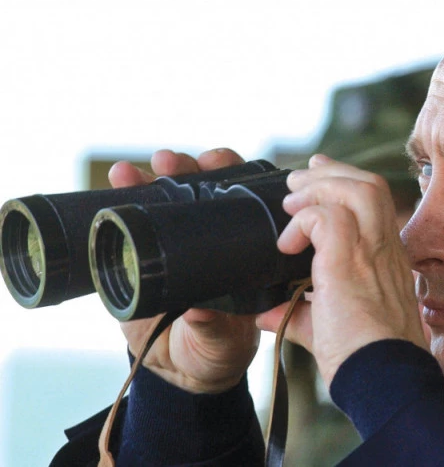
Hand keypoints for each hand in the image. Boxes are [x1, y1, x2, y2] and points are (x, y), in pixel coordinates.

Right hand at [109, 148, 259, 393]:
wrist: (180, 370)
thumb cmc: (216, 350)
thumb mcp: (222, 342)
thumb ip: (216, 328)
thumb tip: (200, 313)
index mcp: (241, 247)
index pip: (241, 197)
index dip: (231, 173)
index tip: (217, 161)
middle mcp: (209, 236)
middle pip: (200, 188)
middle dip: (185, 167)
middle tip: (169, 161)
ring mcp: (173, 243)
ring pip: (163, 199)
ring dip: (147, 178)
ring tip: (128, 171)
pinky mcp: (141, 255)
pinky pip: (131, 224)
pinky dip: (121, 199)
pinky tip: (115, 182)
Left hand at [256, 154, 426, 385]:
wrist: (383, 381)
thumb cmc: (364, 361)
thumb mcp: (327, 327)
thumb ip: (298, 312)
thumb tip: (266, 310)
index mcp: (385, 260)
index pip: (373, 202)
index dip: (343, 181)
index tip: (315, 175)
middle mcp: (385, 249)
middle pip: (369, 184)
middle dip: (330, 172)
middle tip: (296, 179)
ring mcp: (372, 253)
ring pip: (357, 188)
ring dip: (318, 187)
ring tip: (290, 203)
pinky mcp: (350, 263)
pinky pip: (327, 217)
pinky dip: (302, 221)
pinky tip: (286, 244)